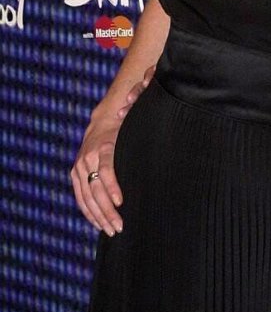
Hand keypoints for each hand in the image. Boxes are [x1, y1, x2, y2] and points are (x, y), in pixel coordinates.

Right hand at [71, 65, 154, 233]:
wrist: (105, 117)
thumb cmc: (129, 117)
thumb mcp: (138, 111)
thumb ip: (144, 98)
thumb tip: (153, 81)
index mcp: (103, 143)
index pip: (105, 166)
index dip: (112, 184)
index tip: (121, 200)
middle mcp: (87, 156)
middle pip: (94, 187)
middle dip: (106, 208)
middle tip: (120, 225)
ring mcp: (79, 167)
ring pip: (86, 196)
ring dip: (99, 215)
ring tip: (114, 230)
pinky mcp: (76, 175)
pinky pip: (81, 197)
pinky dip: (90, 212)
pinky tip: (100, 225)